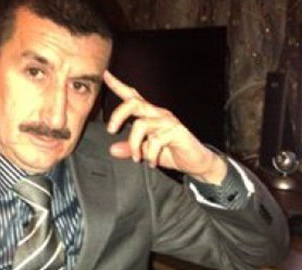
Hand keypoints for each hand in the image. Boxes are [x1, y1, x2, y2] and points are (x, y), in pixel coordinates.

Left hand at [104, 70, 226, 183]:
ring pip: (141, 124)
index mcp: (150, 115)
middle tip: (111, 131)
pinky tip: (152, 163)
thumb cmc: (172, 153)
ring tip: (137, 158)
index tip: (106, 75)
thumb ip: (130, 149)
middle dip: (118, 115)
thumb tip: (112, 150)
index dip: (119, 86)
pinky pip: (155, 141)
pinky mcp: (176, 131)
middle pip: (134, 103)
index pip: (133, 97)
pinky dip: (150, 155)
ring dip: (134, 144)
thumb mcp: (146, 152)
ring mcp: (168, 121)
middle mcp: (158, 114)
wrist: (196, 162)